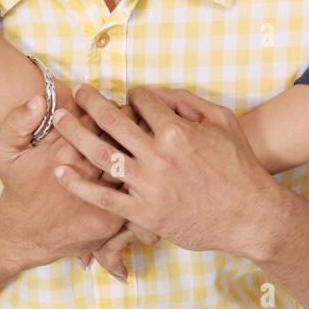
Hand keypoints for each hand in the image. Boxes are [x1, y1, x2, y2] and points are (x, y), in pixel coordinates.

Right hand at [0, 93, 126, 268]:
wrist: (24, 235)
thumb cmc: (18, 189)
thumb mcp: (5, 152)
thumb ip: (17, 121)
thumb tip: (39, 99)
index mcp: (64, 151)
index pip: (99, 117)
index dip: (107, 108)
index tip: (109, 107)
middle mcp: (85, 172)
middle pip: (120, 137)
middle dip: (129, 123)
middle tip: (130, 120)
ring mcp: (100, 197)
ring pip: (132, 164)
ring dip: (139, 149)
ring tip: (140, 141)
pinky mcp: (111, 218)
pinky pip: (134, 193)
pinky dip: (141, 181)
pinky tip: (141, 171)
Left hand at [52, 83, 275, 255]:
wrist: (250, 216)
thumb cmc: (240, 167)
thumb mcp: (223, 122)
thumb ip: (188, 102)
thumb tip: (157, 92)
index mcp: (176, 131)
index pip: (142, 102)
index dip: (134, 94)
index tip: (129, 96)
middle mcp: (158, 156)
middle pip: (112, 122)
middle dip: (90, 103)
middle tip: (75, 92)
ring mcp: (149, 186)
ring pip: (101, 156)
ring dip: (75, 135)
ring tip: (58, 121)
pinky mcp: (144, 214)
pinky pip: (104, 198)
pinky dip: (79, 184)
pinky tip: (61, 171)